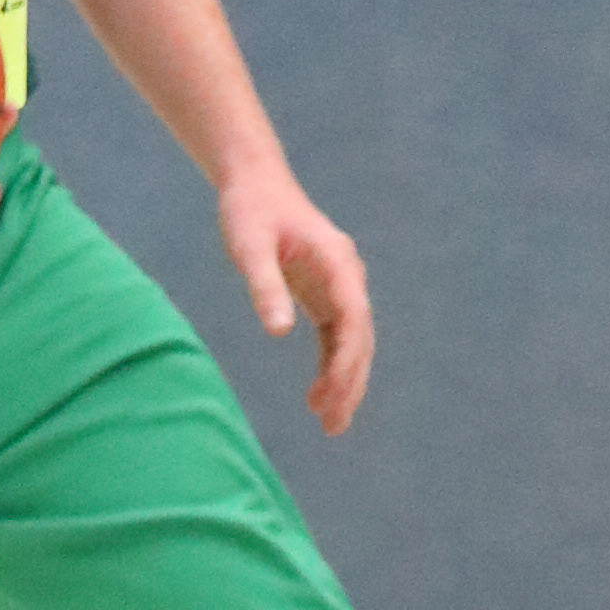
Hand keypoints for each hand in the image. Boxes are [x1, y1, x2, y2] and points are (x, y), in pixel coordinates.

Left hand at [219, 162, 373, 433]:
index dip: (347, 359)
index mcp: (338, 262)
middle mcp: (347, 277)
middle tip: (334, 425)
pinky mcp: (323, 295)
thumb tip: (278, 333)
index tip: (335, 393)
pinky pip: (334, 338)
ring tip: (329, 423)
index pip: (353, 318)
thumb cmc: (250, 211)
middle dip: (351, 383)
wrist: (254, 184)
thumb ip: (265, 288)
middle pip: (359, 338)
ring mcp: (338, 287)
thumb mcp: (250, 247)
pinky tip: (317, 396)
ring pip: (351, 343)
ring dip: (344, 382)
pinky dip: (330, 367)